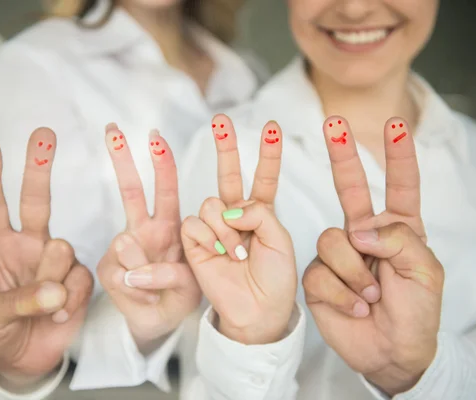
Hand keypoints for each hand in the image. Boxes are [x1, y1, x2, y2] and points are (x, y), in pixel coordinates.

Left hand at [0, 128, 93, 387]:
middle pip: (35, 201)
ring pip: (61, 249)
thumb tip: (54, 290)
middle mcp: (31, 247)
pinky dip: (70, 299)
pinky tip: (60, 313)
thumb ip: (18, 300)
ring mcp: (56, 264)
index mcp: (2, 249)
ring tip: (45, 307)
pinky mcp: (78, 282)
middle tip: (43, 134)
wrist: (22, 359)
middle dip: (37, 167)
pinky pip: (80, 279)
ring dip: (50, 279)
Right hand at [97, 124, 200, 353]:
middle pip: (131, 191)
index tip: (155, 135)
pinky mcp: (110, 271)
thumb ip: (175, 270)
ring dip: (146, 269)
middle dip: (121, 160)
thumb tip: (129, 258)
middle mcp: (146, 231)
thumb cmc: (188, 294)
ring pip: (124, 242)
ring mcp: (126, 250)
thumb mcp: (198, 279)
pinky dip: (139, 291)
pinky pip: (121, 275)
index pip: (166, 188)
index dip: (161, 162)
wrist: (167, 322)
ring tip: (159, 289)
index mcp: (173, 225)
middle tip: (111, 129)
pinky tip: (147, 298)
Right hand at [181, 115, 296, 344]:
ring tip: (237, 251)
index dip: (267, 154)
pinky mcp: (195, 242)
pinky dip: (209, 236)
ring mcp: (214, 228)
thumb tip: (229, 208)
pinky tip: (220, 252)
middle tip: (221, 119)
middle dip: (225, 146)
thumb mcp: (280, 239)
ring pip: (210, 203)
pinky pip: (195, 223)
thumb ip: (258, 212)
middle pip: (227, 175)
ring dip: (226, 227)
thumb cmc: (275, 278)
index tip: (273, 127)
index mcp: (260, 214)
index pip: (263, 178)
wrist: (258, 310)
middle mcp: (235, 217)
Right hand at [303, 117, 443, 394]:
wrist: (390, 352)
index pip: (400, 186)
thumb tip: (358, 228)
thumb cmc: (416, 312)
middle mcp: (366, 235)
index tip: (396, 124)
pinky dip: (341, 292)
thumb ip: (398, 239)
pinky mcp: (319, 276)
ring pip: (332, 240)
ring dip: (354, 272)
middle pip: (351, 188)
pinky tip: (355, 306)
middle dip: (343, 155)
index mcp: (399, 229)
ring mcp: (340, 254)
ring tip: (371, 296)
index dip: (398, 155)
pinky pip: (320, 272)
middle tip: (334, 123)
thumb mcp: (425, 272)